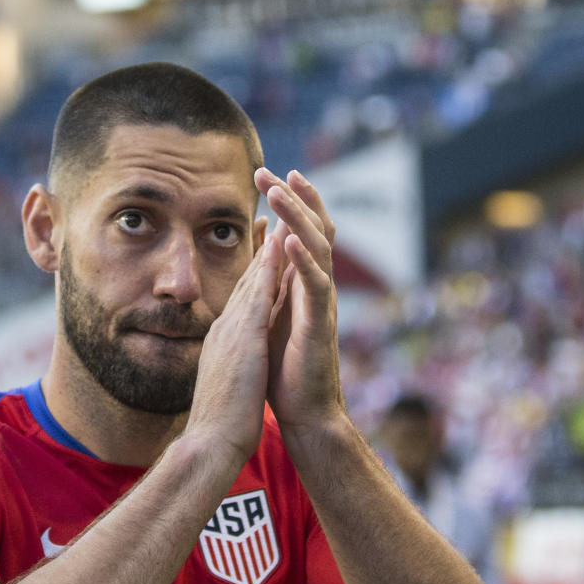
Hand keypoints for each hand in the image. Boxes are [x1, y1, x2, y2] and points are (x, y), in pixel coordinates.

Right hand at [185, 232, 285, 467]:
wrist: (209, 444)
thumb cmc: (220, 424)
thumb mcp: (229, 385)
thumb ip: (231, 368)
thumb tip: (235, 366)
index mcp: (224, 341)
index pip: (243, 299)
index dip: (256, 271)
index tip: (268, 245)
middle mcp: (225, 328)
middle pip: (246, 280)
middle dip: (262, 248)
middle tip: (272, 213)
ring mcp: (231, 331)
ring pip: (252, 279)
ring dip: (267, 245)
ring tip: (279, 213)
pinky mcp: (242, 339)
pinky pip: (257, 295)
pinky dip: (267, 269)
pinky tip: (278, 246)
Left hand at [253, 168, 342, 433]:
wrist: (306, 413)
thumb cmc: (286, 371)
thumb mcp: (272, 320)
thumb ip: (271, 291)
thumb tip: (263, 265)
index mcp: (302, 285)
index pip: (300, 232)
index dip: (288, 203)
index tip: (269, 175)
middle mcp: (317, 288)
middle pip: (313, 230)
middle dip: (293, 198)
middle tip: (269, 170)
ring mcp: (321, 305)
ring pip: (317, 249)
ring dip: (298, 218)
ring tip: (280, 191)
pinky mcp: (319, 326)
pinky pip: (315, 286)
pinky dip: (305, 262)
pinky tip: (291, 241)